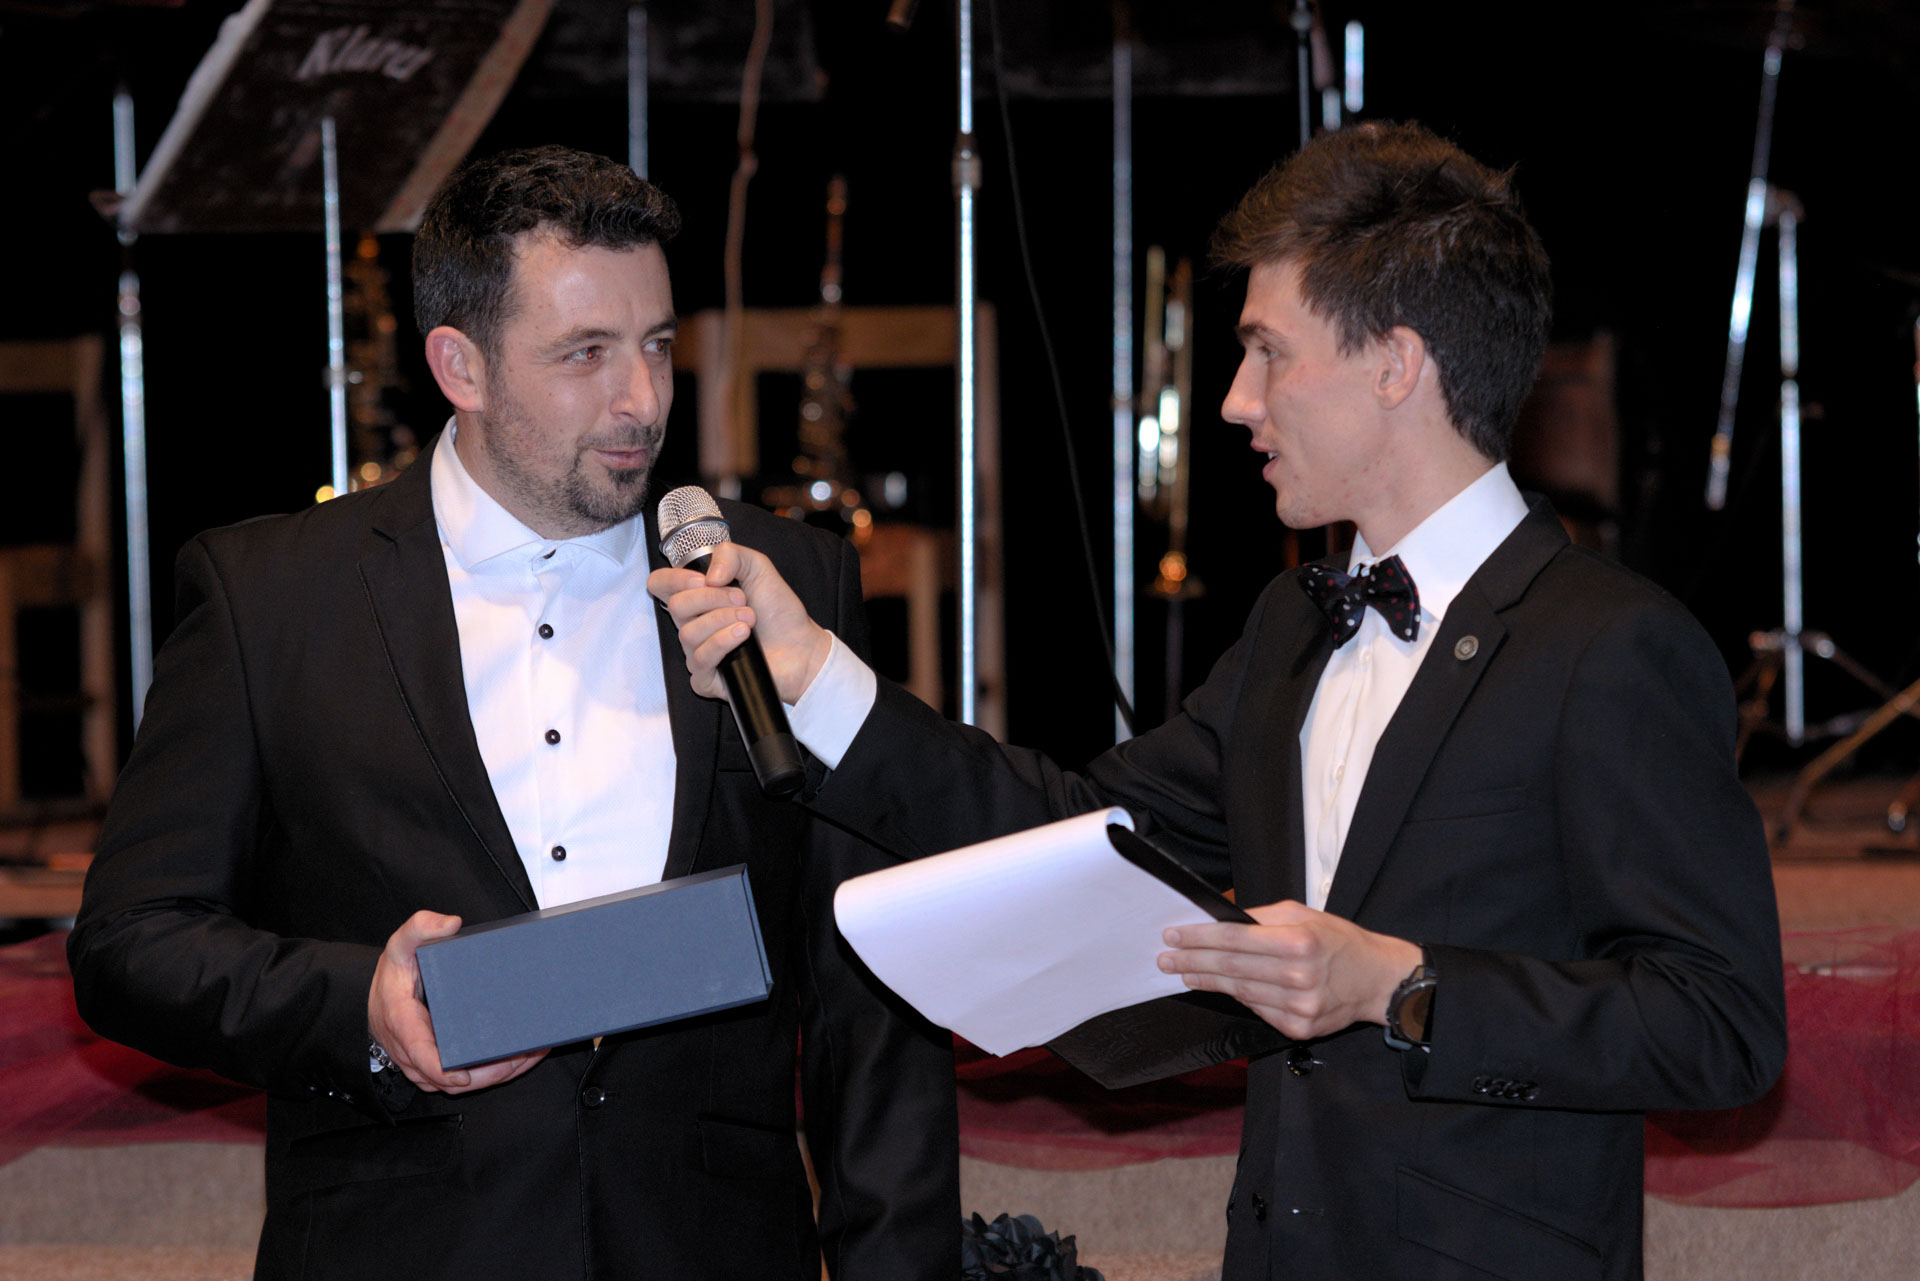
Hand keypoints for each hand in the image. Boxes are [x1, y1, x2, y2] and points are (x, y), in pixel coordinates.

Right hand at [367, 910, 545, 1093]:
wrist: (379, 1000)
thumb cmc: (392, 976)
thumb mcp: (399, 946)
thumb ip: (419, 927)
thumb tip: (451, 924)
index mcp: (403, 1023)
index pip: (420, 1054)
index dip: (441, 1069)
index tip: (463, 1073)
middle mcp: (413, 1052)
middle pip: (449, 1078)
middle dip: (489, 1072)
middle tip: (525, 1054)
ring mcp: (425, 1066)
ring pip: (460, 1084)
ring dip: (498, 1074)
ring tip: (532, 1054)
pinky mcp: (437, 1070)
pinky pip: (465, 1080)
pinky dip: (493, 1074)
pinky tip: (521, 1059)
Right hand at [647, 541, 832, 703]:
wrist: (802, 648)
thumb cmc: (779, 612)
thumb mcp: (758, 568)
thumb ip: (731, 554)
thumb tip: (708, 576)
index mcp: (698, 598)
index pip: (660, 584)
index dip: (675, 579)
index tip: (707, 580)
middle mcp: (692, 625)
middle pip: (675, 606)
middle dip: (713, 599)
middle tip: (743, 601)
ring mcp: (697, 652)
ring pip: (687, 633)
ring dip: (724, 620)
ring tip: (750, 620)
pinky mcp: (707, 679)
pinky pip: (699, 660)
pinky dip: (722, 643)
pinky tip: (743, 638)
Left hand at [1158, 901, 1422, 1041]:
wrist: (1376, 980)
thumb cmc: (1339, 941)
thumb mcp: (1304, 914)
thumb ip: (1261, 917)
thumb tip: (1221, 919)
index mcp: (1299, 941)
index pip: (1235, 939)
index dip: (1199, 938)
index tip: (1173, 935)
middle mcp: (1298, 976)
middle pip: (1231, 968)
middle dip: (1192, 961)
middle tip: (1165, 957)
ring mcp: (1298, 1006)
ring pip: (1239, 992)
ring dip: (1207, 981)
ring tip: (1184, 972)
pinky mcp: (1298, 1027)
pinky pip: (1256, 1009)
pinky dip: (1237, 996)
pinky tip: (1219, 987)